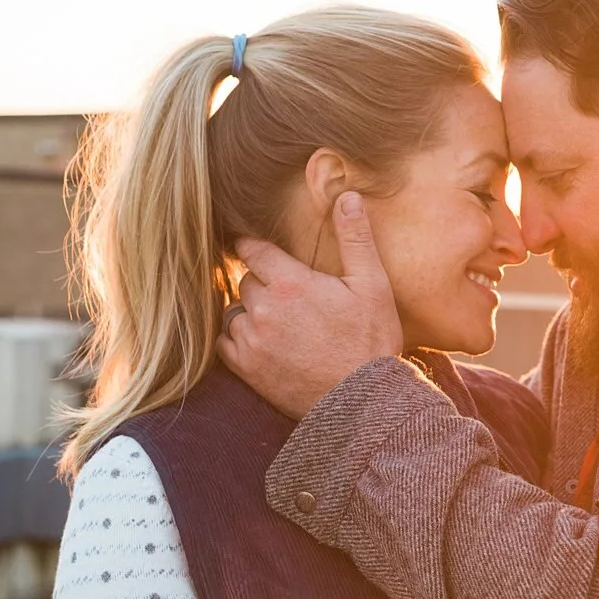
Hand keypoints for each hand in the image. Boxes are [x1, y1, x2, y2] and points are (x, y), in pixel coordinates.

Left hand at [216, 191, 403, 419]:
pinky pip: (225, 343)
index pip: (253, 249)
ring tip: (278, 321)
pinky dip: (238, 338)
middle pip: (245, 281)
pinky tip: (262, 341)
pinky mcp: (248, 369)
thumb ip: (356, 238)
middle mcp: (264, 309)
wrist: (363, 403)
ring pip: (234, 311)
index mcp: (291, 283)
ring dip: (249, 312)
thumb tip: (346, 195)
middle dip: (262, 283)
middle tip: (287, 295)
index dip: (255, 247)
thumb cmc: (371, 342)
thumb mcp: (372, 286)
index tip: (260, 250)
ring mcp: (252, 341)